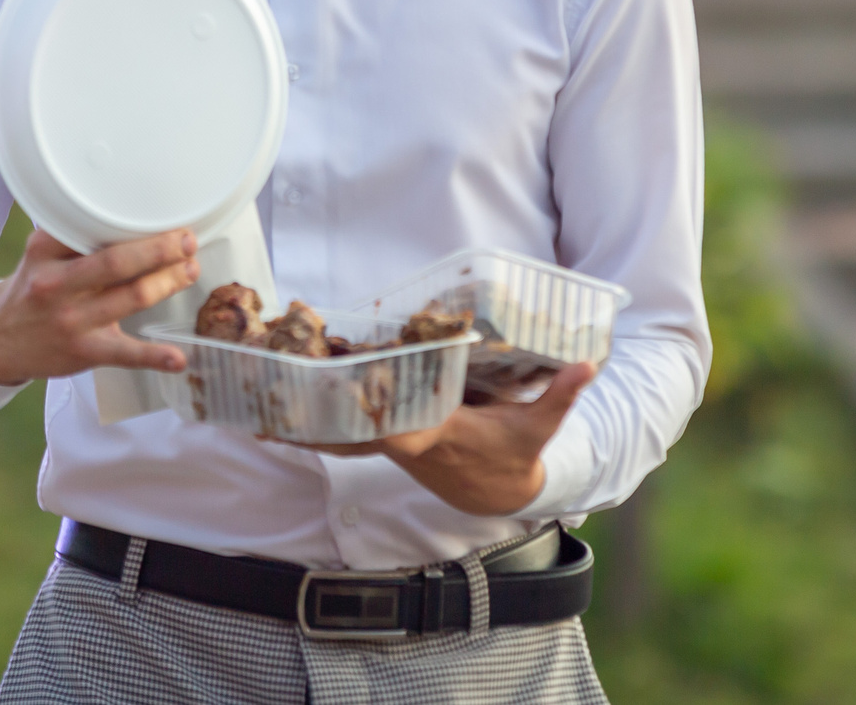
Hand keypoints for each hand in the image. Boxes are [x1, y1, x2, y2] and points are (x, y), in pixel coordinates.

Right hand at [0, 227, 201, 385]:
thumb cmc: (32, 289)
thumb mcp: (41, 256)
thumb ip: (75, 238)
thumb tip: (132, 218)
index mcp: (45, 252)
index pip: (92, 229)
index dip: (133, 223)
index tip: (164, 216)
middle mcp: (57, 285)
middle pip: (117, 263)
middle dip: (160, 250)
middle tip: (187, 241)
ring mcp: (71, 321)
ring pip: (131, 298)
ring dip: (168, 283)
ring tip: (190, 271)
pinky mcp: (83, 352)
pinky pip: (124, 354)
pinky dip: (154, 357)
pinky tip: (178, 357)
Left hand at [303, 362, 596, 515]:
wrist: (497, 491)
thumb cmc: (516, 452)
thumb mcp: (541, 426)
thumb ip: (562, 394)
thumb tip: (589, 365)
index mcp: (443, 434)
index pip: (405, 425)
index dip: (379, 412)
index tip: (354, 390)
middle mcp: (410, 440)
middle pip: (359, 426)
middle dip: (323, 411)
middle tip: (281, 385)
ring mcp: (394, 442)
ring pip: (346, 428)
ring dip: (309, 415)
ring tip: (265, 392)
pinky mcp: (386, 438)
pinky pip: (347, 429)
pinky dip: (318, 420)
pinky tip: (279, 413)